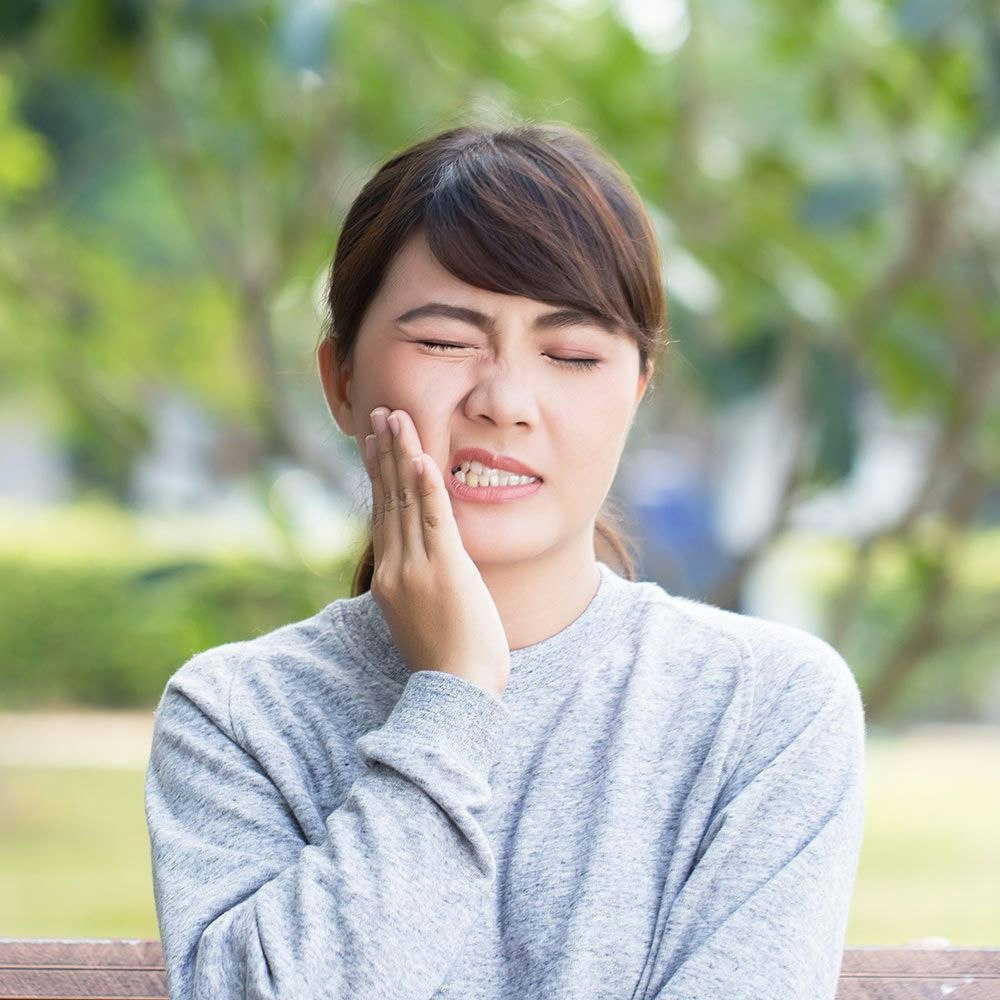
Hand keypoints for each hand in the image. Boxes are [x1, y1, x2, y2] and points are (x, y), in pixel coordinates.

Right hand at [362, 407, 510, 700]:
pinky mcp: (445, 572)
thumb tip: (422, 564)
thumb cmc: (447, 662)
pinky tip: (424, 459)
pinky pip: (435, 521)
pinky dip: (427, 488)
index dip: (379, 474)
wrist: (456, 694)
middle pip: (388, 499)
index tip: (376, 442)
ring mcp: (417, 569)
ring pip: (407, 502)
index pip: (383, 514)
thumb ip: (417, 584)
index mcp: (389, 578)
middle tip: (381, 414)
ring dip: (403, 456)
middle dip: (386, 453)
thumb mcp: (422, 617)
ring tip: (397, 420)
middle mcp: (396, 568)